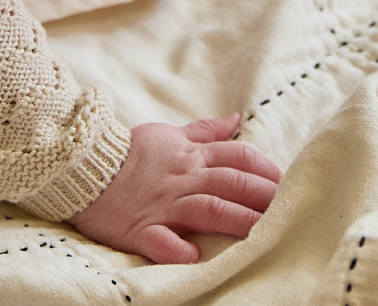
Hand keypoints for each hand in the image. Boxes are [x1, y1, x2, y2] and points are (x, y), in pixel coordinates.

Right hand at [68, 115, 281, 263]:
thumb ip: (204, 131)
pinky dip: (176, 249)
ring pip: (208, 209)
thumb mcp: (169, 134)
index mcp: (190, 156)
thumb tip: (237, 119)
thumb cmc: (130, 152)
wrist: (84, 166)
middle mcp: (182, 179)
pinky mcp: (140, 229)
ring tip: (265, 235)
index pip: (237, 156)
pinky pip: (160, 240)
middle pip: (231, 183)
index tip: (288, 182)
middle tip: (293, 209)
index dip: (265, 167)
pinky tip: (194, 258)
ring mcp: (163, 205)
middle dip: (265, 196)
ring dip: (238, 221)